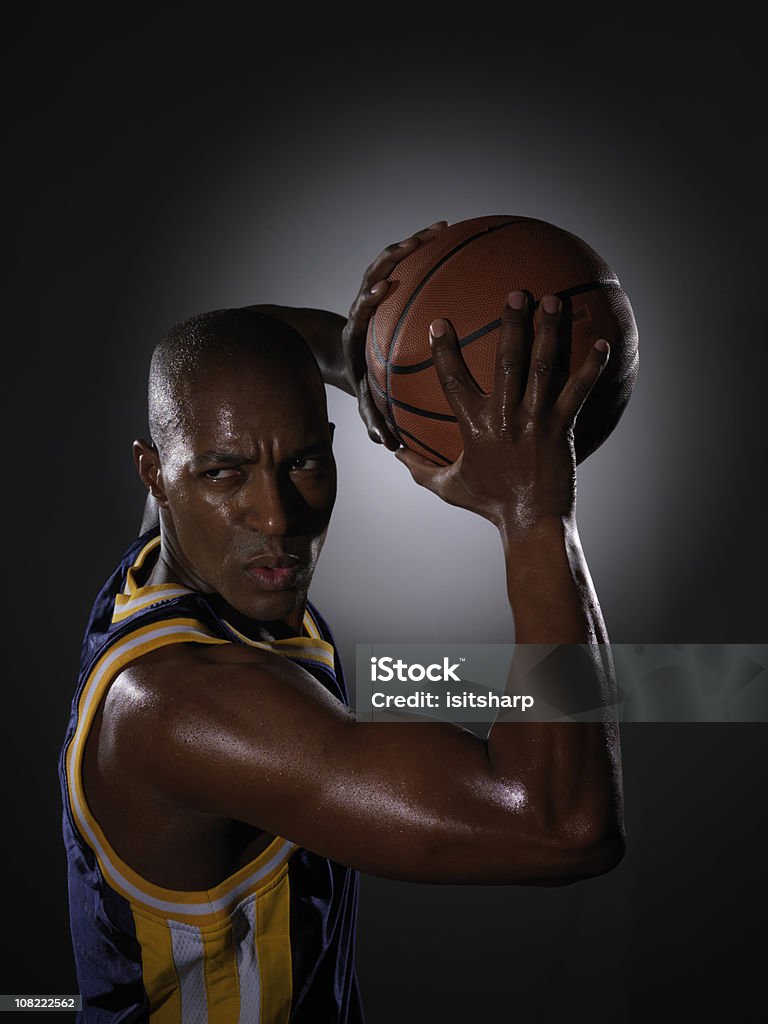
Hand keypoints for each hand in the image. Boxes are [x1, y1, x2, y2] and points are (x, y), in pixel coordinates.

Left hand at [342, 221, 447, 448]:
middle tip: (414, 245)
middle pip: (374, 272)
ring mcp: (377, 291)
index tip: (381, 291)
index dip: (368, 299)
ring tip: (440, 228)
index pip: (359, 309)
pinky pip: (408, 262)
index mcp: (357, 331)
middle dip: (393, 257)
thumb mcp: (365, 400)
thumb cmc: (361, 380)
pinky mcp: (391, 283)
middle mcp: (364, 306)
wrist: (347, 356)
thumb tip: (386, 443)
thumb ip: (373, 418)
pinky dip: (426, 248)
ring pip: (391, 259)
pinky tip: (450, 237)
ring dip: (413, 243)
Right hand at [395, 292, 609, 535]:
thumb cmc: (490, 504)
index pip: (453, 380)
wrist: (532, 522)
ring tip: (554, 300)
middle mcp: (505, 416)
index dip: (444, 350)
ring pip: (543, 367)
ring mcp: (536, 420)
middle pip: (507, 361)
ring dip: (549, 331)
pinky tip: (602, 344)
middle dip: (512, 323)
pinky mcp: (561, 427)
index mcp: (474, 426)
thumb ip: (420, 469)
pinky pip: (578, 391)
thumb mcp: (449, 487)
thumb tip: (396, 456)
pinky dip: (591, 367)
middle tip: (517, 293)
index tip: (438, 322)